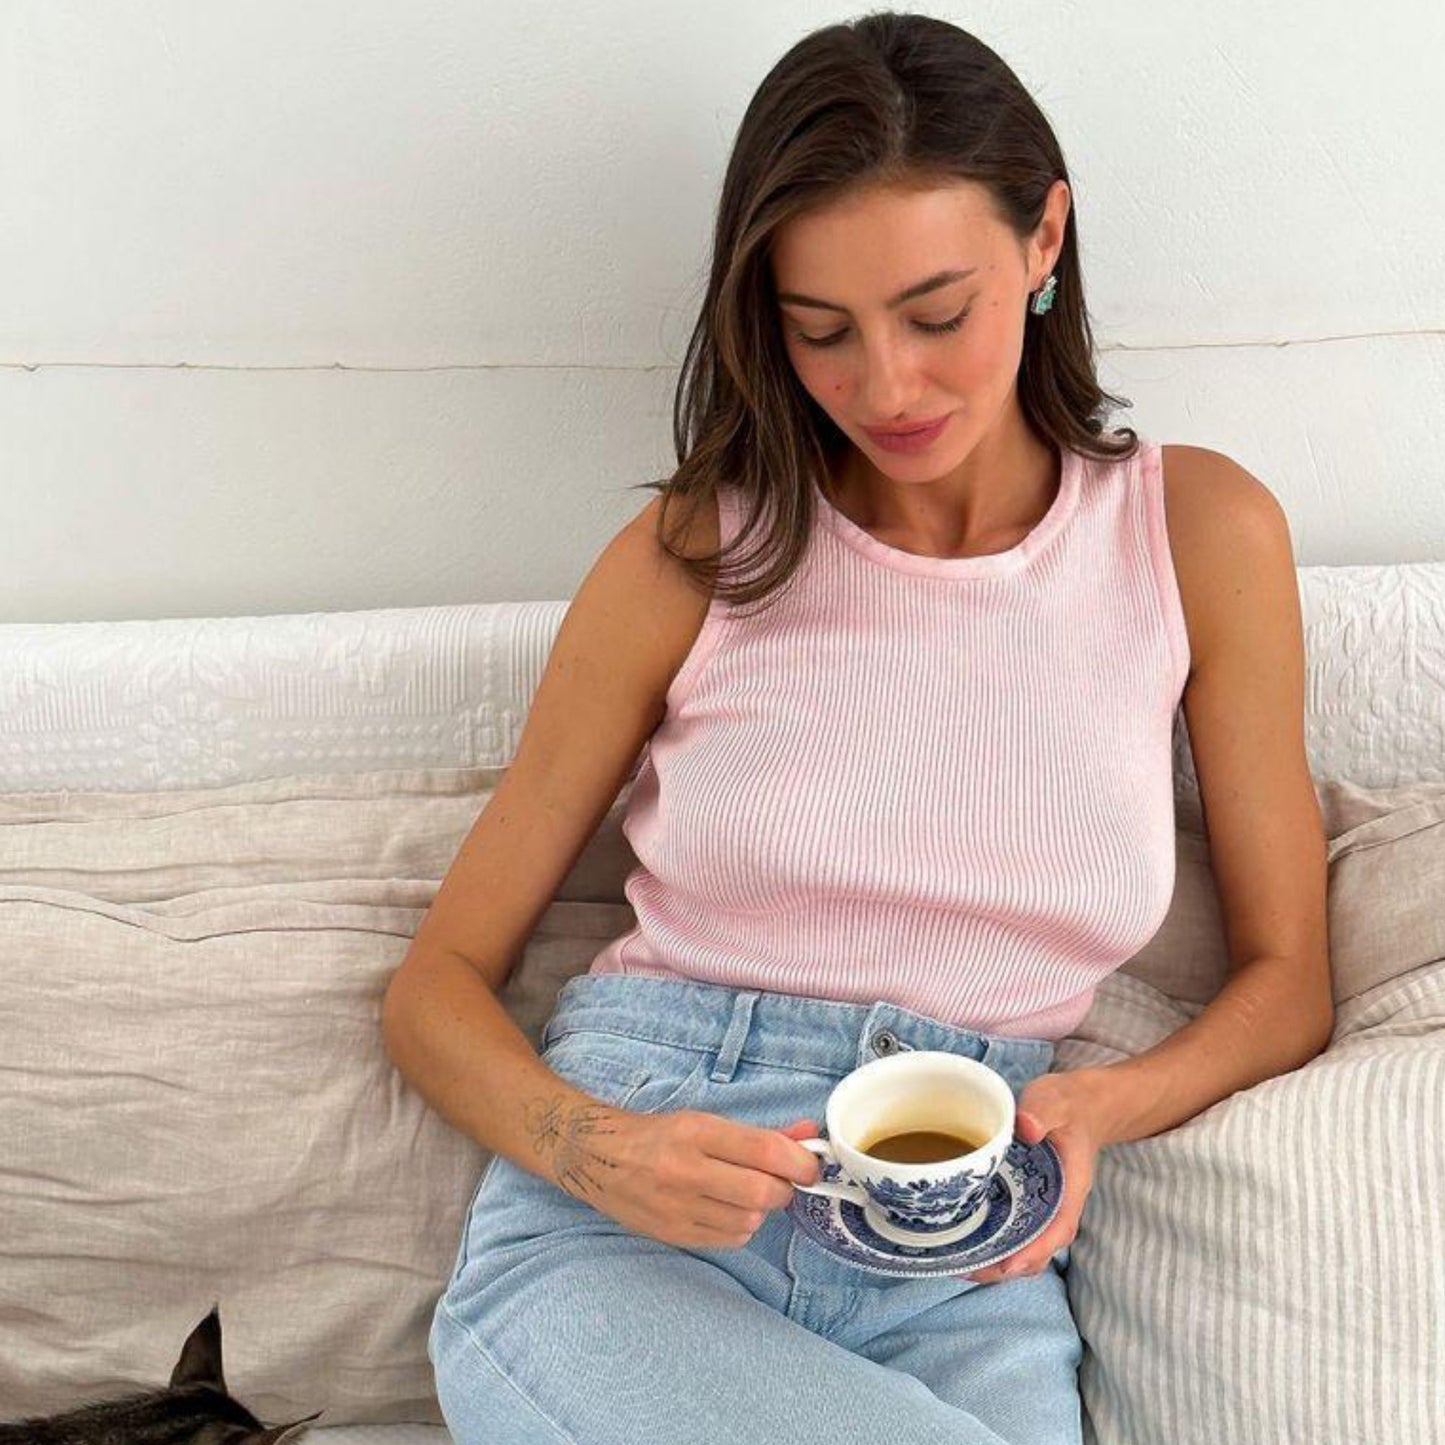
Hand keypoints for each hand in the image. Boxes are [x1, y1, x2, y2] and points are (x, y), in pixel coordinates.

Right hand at [542, 1096, 821, 1251]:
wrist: (597, 1157)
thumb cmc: (658, 1135)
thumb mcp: (706, 1122)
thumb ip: (760, 1134)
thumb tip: (809, 1134)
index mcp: (696, 1132)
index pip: (764, 1151)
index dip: (799, 1161)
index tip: (810, 1165)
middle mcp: (685, 1170)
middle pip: (762, 1193)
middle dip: (783, 1190)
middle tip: (779, 1182)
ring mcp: (677, 1207)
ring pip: (749, 1221)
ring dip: (759, 1210)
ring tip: (744, 1193)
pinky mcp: (672, 1235)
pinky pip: (730, 1240)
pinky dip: (739, 1227)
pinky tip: (725, 1210)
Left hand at [958, 1069, 1104, 1284]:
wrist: (1078, 1106)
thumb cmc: (1067, 1106)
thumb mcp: (1056, 1100)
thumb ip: (1043, 1110)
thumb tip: (1026, 1127)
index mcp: (1070, 1189)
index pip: (1059, 1230)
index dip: (1035, 1252)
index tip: (1008, 1265)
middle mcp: (1058, 1207)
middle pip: (1037, 1251)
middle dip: (1004, 1266)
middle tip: (965, 1267)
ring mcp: (1042, 1208)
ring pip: (1023, 1247)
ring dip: (995, 1260)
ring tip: (957, 1262)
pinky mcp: (1026, 1203)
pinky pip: (1013, 1231)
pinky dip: (992, 1242)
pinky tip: (962, 1240)